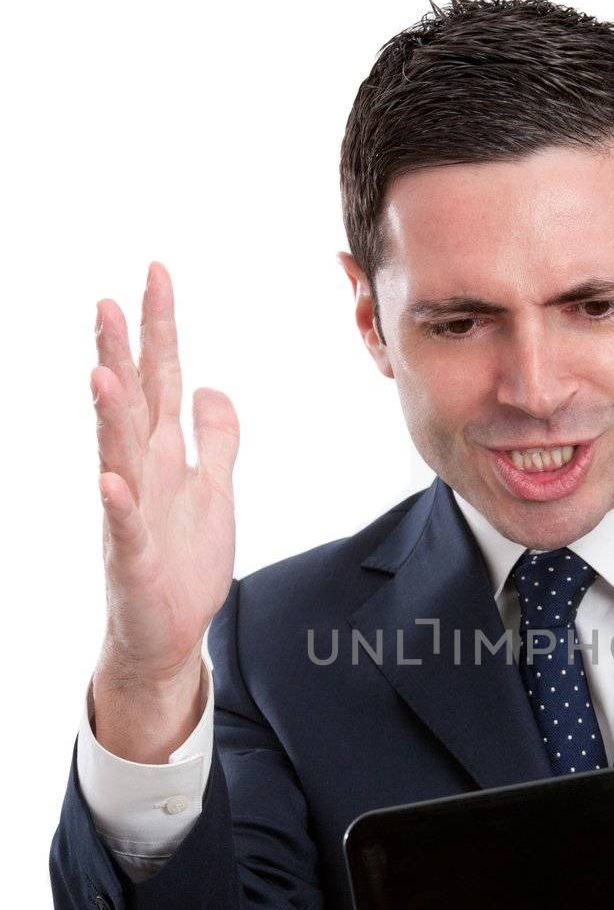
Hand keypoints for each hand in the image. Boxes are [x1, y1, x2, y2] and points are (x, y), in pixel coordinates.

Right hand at [91, 261, 239, 687]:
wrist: (167, 635)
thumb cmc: (184, 563)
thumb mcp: (214, 491)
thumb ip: (214, 439)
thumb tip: (212, 386)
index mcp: (164, 454)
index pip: (161, 379)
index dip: (160, 330)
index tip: (156, 275)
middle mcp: (141, 474)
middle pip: (132, 404)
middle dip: (121, 354)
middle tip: (107, 301)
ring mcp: (131, 514)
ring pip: (118, 456)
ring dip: (111, 416)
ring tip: (103, 373)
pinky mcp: (133, 559)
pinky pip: (124, 528)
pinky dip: (118, 505)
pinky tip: (111, 480)